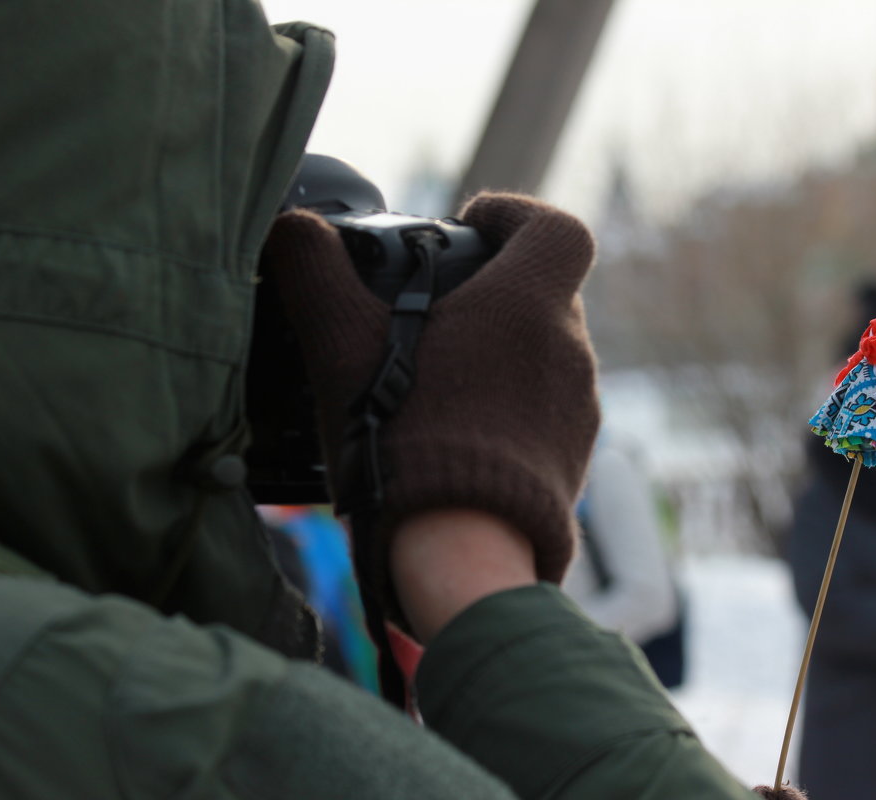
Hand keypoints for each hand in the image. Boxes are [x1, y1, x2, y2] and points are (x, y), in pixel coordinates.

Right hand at [259, 193, 597, 623]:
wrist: (461, 553)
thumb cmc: (402, 440)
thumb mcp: (340, 347)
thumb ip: (314, 273)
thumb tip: (292, 227)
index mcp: (530, 305)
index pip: (559, 228)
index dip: (518, 215)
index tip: (473, 229)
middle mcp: (572, 350)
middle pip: (548, 291)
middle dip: (497, 290)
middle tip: (436, 314)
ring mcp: (582, 408)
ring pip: (549, 353)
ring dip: (504, 353)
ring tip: (439, 383)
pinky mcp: (577, 458)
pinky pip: (550, 410)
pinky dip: (514, 407)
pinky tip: (461, 434)